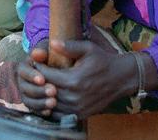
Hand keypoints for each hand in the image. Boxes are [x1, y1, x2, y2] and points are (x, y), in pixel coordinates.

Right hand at [16, 39, 55, 116]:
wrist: (59, 67)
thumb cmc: (54, 56)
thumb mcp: (51, 51)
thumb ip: (43, 50)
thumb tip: (37, 53)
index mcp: (24, 66)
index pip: (23, 71)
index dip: (32, 76)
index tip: (42, 79)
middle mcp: (22, 81)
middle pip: (26, 88)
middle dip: (39, 91)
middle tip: (53, 91)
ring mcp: (27, 94)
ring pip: (29, 101)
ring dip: (40, 103)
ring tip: (53, 102)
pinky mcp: (33, 104)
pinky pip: (34, 110)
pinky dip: (41, 111)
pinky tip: (50, 111)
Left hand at [19, 39, 140, 119]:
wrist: (121, 78)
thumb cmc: (103, 60)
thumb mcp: (88, 48)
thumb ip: (69, 47)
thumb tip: (52, 42)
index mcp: (74, 79)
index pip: (46, 76)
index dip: (38, 68)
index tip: (36, 62)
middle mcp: (74, 96)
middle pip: (46, 90)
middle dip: (39, 81)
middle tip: (36, 73)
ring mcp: (77, 108)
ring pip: (50, 104)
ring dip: (44, 94)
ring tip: (42, 83)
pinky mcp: (81, 114)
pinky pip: (59, 114)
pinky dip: (52, 107)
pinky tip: (52, 96)